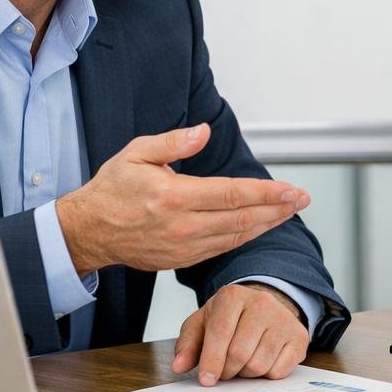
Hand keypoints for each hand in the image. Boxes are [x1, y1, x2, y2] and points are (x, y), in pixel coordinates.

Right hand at [55, 123, 308, 275]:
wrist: (88, 232)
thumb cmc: (112, 190)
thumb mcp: (136, 153)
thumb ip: (173, 142)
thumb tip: (203, 132)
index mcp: (173, 197)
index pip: (232, 195)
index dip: (267, 193)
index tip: (292, 189)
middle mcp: (182, 226)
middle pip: (243, 219)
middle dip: (278, 209)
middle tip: (303, 198)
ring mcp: (183, 247)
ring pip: (236, 237)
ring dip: (268, 224)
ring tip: (291, 211)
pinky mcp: (181, 260)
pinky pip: (222, 248)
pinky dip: (246, 238)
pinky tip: (261, 227)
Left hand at [171, 282, 309, 385]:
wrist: (261, 309)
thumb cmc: (228, 319)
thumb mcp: (202, 324)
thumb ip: (188, 345)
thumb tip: (179, 366)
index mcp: (233, 296)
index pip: (220, 332)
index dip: (211, 360)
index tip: (206, 380)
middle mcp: (262, 303)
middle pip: (239, 353)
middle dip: (227, 370)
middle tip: (224, 370)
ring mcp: (283, 319)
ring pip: (259, 365)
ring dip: (246, 373)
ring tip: (243, 362)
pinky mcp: (299, 336)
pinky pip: (278, 371)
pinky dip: (266, 374)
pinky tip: (262, 361)